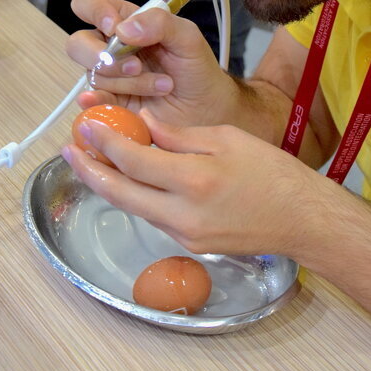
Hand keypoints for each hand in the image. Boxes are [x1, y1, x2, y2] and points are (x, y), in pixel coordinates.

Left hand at [61, 109, 333, 257]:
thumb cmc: (272, 173)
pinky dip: (138, 196)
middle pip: (119, 193)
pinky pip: (154, 217)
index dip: (104, 143)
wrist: (300, 220)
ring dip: (110, 183)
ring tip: (94, 160)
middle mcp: (182, 213)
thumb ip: (178, 135)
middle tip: (69, 150)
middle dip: (89, 170)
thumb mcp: (226, 139)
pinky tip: (132, 180)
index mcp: (194, 180)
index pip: (133, 161)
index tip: (86, 127)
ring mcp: (184, 235)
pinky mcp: (189, 245)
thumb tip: (143, 124)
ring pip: (134, 207)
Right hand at [67, 0, 240, 127]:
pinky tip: (115, 102)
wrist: (206, 108)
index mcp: (127, 22)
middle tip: (136, 66)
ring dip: (130, 82)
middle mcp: (111, 47)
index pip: (90, 5)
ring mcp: (109, 77)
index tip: (114, 28)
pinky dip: (97, 102)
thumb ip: (159, 23)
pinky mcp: (111, 102)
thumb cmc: (195, 68)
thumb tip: (122, 29)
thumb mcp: (187, 37)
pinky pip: (92, 101)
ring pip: (95, 74)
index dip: (95, 12)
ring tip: (163, 85)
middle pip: (78, 43)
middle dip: (101, 55)